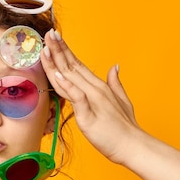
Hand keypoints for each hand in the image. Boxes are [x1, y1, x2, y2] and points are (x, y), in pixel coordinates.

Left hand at [40, 30, 143, 163]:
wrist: (132, 145)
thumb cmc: (124, 127)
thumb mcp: (121, 100)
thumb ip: (115, 83)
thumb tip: (115, 67)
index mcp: (98, 86)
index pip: (77, 64)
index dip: (64, 51)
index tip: (54, 39)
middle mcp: (94, 89)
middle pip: (71, 66)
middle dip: (58, 49)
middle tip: (47, 34)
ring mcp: (92, 100)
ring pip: (70, 77)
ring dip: (57, 62)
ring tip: (46, 48)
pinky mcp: (88, 114)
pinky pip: (77, 97)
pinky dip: (67, 85)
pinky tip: (58, 75)